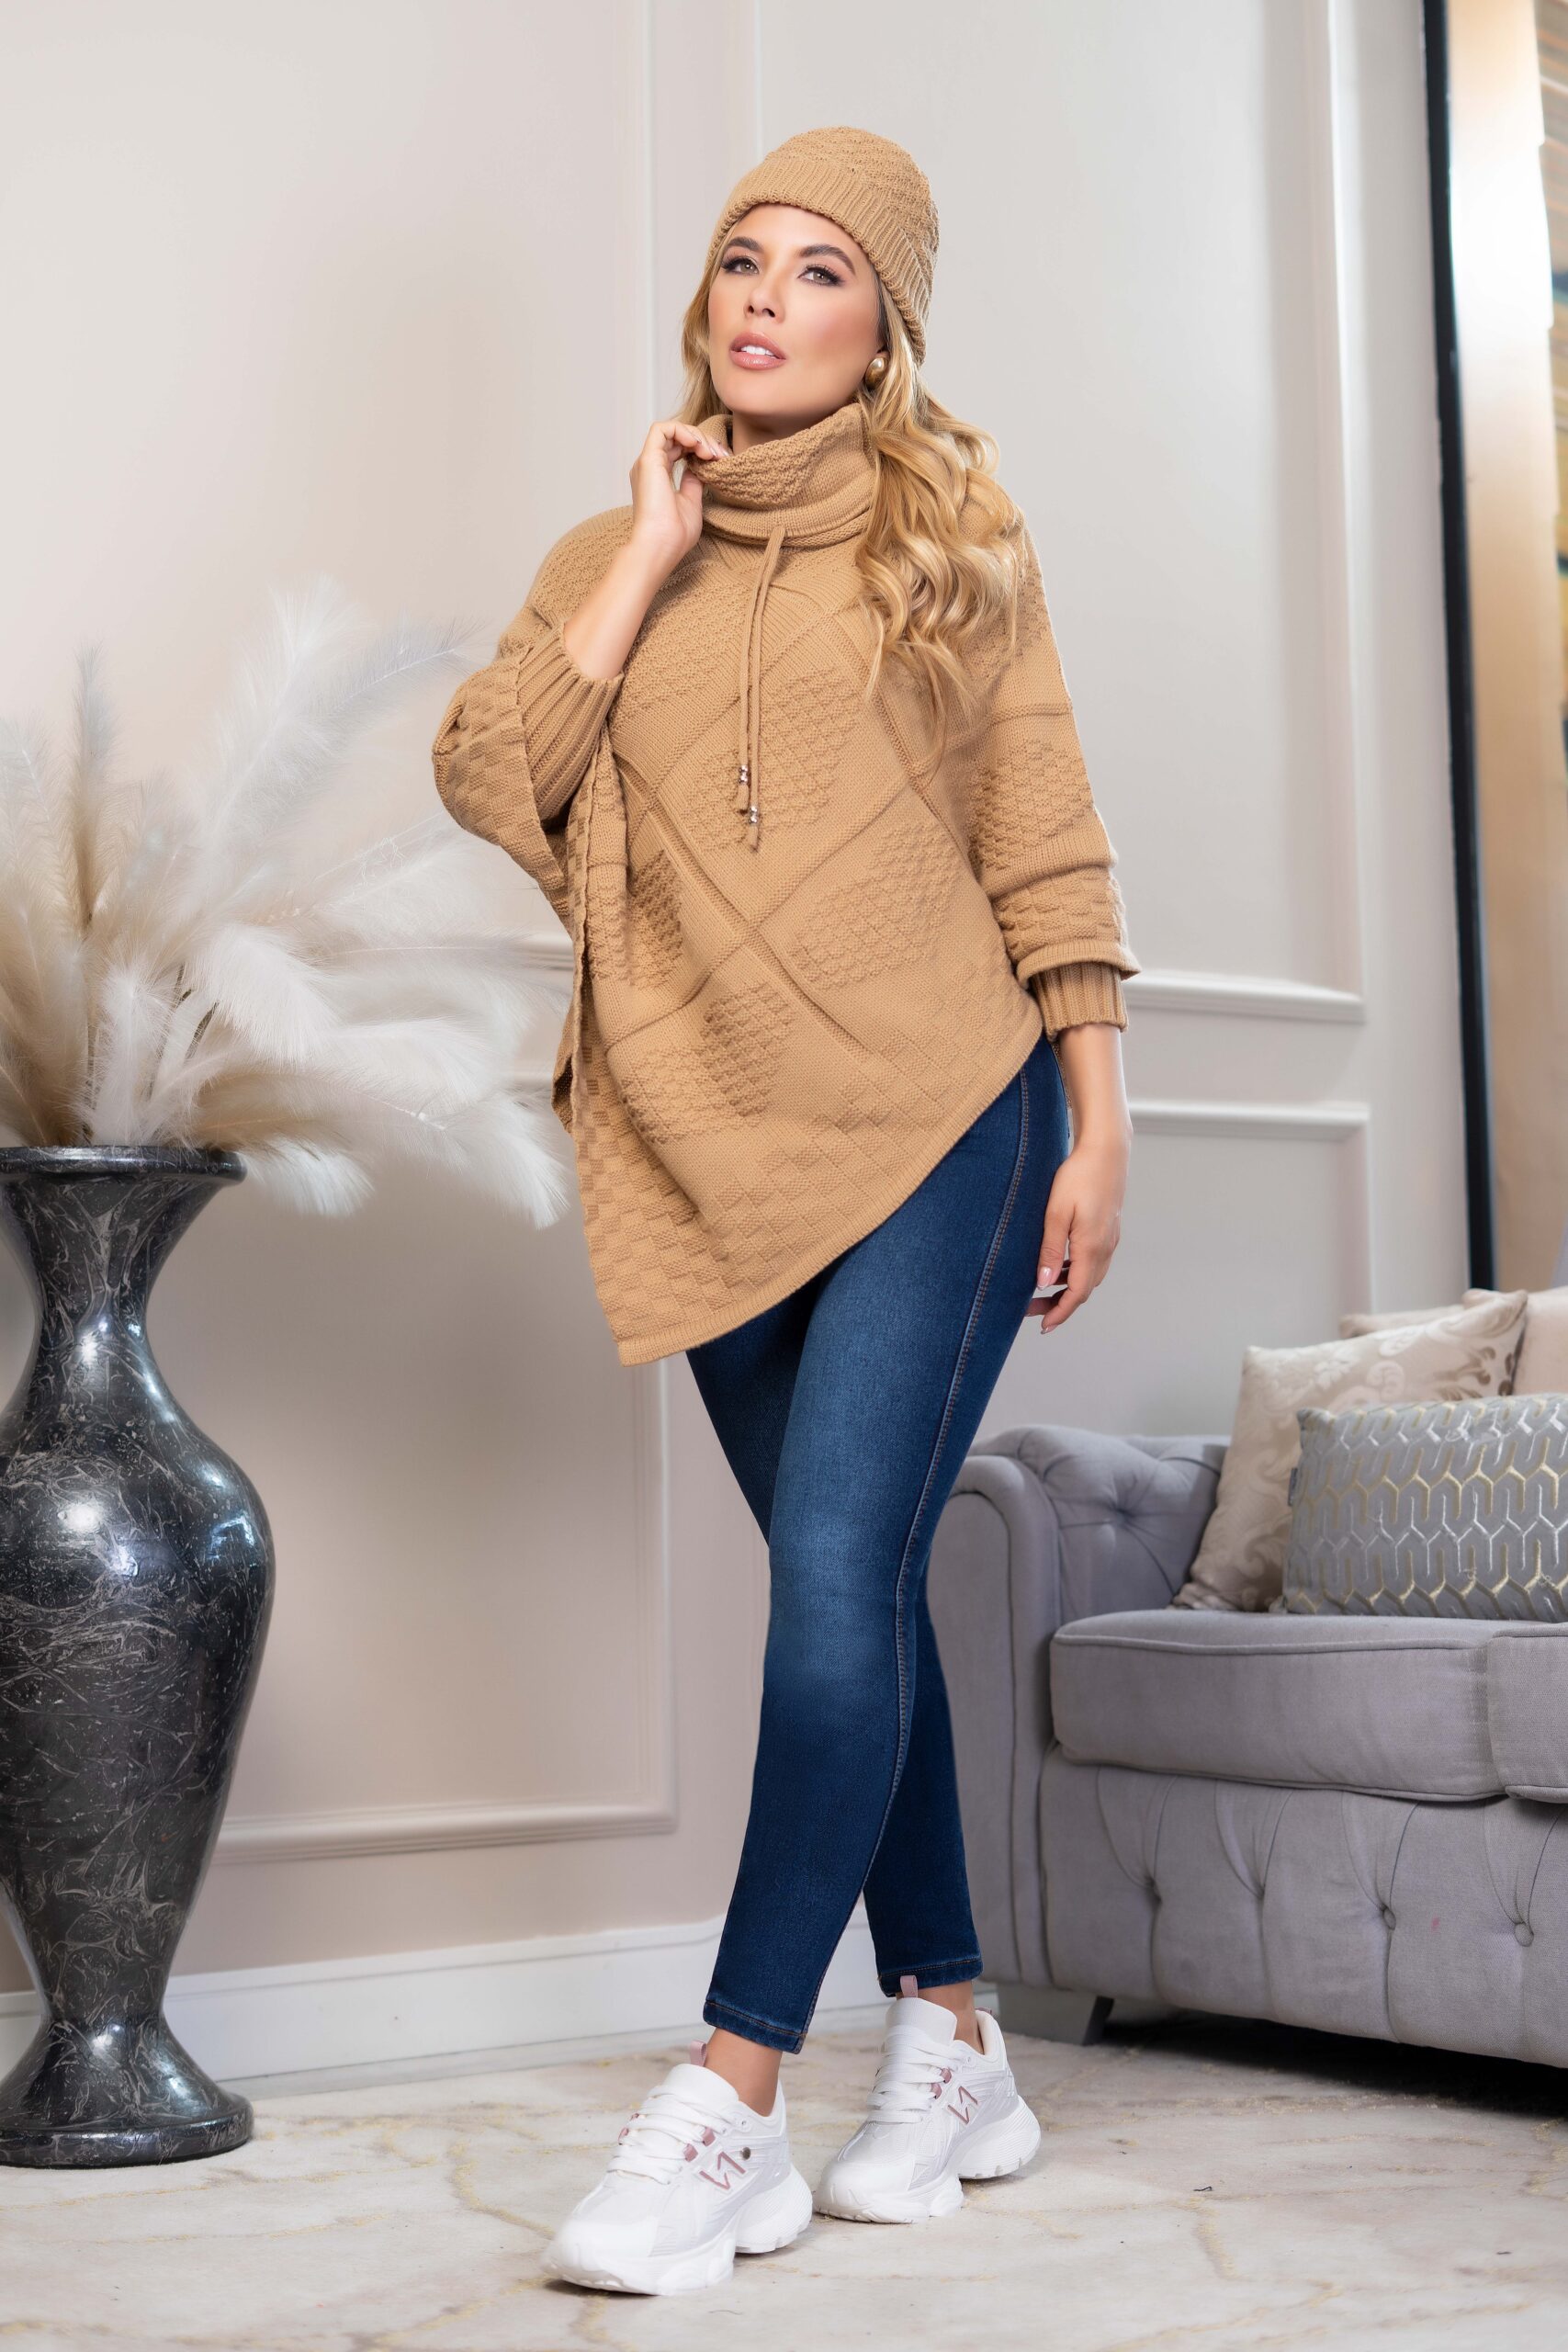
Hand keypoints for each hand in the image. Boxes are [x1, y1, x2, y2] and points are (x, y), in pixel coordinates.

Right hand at [626, 416, 725, 579]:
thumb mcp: (691, 502)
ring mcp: (647, 463)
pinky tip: (697, 445)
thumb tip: (700, 466)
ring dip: (696, 435)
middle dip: (704, 441)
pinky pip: (662, 429)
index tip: (721, 460)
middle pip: (678, 438)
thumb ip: (693, 481)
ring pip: (671, 430)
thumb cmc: (674, 534)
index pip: (680, 449)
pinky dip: (682, 430)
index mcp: (658, 476)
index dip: (702, 449)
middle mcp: (650, 467)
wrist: (661, 546)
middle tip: (721, 455)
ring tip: (710, 452)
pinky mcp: (647, 460)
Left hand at [1030, 1125, 1130, 1333]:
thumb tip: (1043, 1284)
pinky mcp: (1108, 1228)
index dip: (1061, 1313)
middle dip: (1060, 1304)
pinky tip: (1059, 1265)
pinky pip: (1093, 1260)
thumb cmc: (1078, 1176)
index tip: (1044, 1326)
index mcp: (1092, 1248)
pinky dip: (1076, 1270)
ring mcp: (1110, 1238)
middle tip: (1033, 1310)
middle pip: (1084, 1288)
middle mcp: (1105, 1247)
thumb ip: (1050, 1250)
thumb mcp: (1056, 1213)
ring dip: (1068, 1287)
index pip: (1077, 1293)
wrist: (1106, 1150)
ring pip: (1090, 1275)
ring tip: (1042, 1290)